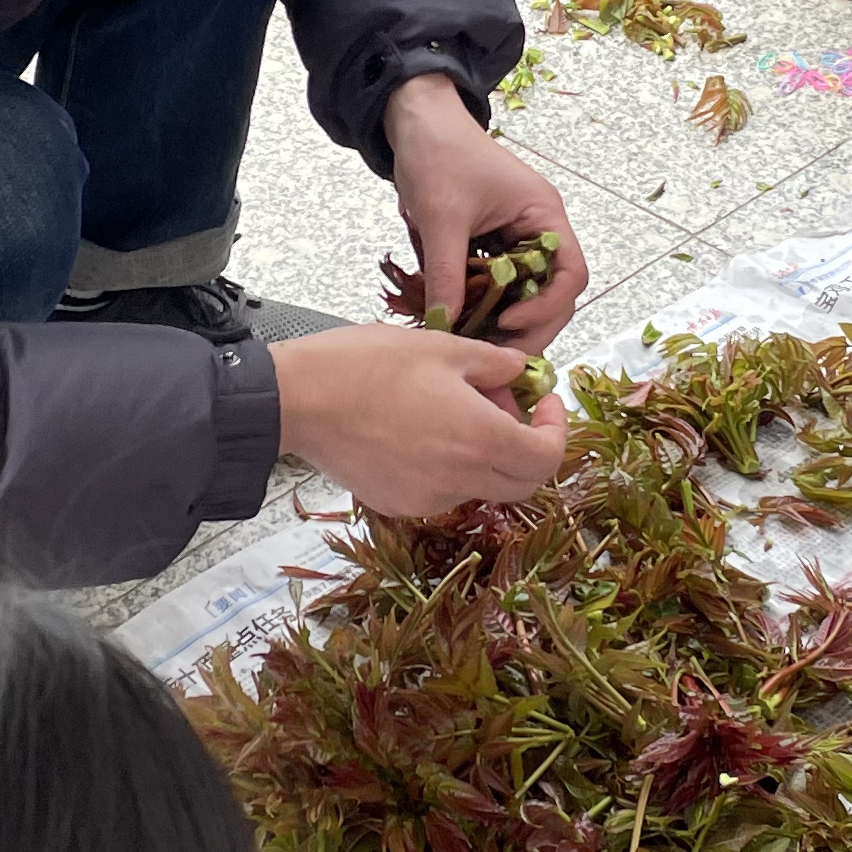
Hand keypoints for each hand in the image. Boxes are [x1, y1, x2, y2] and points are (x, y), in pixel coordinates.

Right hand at [271, 325, 566, 517]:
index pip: (546, 458)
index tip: (542, 402)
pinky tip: (420, 430)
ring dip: (485, 453)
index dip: (555, 430)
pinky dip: (449, 466)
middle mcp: (459, 479)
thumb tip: (521, 372)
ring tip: (452, 408)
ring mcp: (427, 498)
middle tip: (505, 406)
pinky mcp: (398, 504)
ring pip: (481, 486)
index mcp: (479, 438)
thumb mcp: (441, 347)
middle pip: (522, 483)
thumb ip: (493, 363)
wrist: (297, 399)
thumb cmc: (365, 365)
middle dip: (526, 446)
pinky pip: (443, 490)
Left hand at [381, 74, 587, 352]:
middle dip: (529, 327)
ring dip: (509, 323)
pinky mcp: (495, 246)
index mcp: (544, 216)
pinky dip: (488, 307)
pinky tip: (467, 328)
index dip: (545, 306)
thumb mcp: (442, 218)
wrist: (417, 121)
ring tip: (481, 349)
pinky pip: (502, 286)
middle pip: (554, 293)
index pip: (570, 273)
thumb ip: (447, 274)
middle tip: (496, 356)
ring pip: (528, 294)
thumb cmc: (438, 154)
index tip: (506, 322)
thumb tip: (446, 326)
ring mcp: (518, 239)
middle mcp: (540, 230)